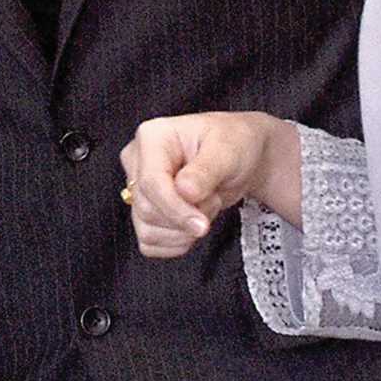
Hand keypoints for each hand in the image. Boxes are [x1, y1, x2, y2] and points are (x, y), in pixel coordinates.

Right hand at [118, 112, 295, 257]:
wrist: (241, 158)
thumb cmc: (233, 143)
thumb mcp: (227, 151)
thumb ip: (205, 171)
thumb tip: (184, 191)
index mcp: (152, 137)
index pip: (151, 182)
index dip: (176, 209)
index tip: (201, 224)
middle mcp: (139, 161)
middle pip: (147, 209)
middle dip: (186, 216)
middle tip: (213, 198)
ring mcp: (139, 188)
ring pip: (147, 230)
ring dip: (184, 231)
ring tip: (205, 205)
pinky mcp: (144, 212)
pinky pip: (150, 242)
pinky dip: (175, 243)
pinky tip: (192, 223)